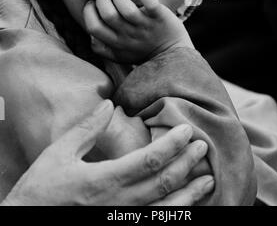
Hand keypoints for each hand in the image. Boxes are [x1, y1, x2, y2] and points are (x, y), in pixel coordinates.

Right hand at [1, 101, 213, 205]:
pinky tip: (186, 207)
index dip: (172, 146)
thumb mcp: (59, 153)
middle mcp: (117, 205)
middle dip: (187, 164)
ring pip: (165, 211)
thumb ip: (87, 128)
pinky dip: (174, 215)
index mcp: (103, 181)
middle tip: (203, 147)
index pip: (149, 161)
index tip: (187, 131)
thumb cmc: (40, 189)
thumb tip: (109, 104)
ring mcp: (120, 222)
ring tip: (208, 179)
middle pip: (163, 184)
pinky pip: (154, 225)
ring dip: (190, 195)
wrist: (26, 223)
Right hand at [83, 0, 193, 63]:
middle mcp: (129, 36)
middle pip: (108, 15)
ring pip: (127, 9)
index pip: (93, 27)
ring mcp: (145, 27)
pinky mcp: (160, 17)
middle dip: (103, 1)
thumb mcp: (119, 55)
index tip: (93, 4)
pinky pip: (150, 3)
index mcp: (116, 44)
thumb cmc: (141, 50)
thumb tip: (90, 35)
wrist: (172, 56)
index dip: (89, 12)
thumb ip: (102, 47)